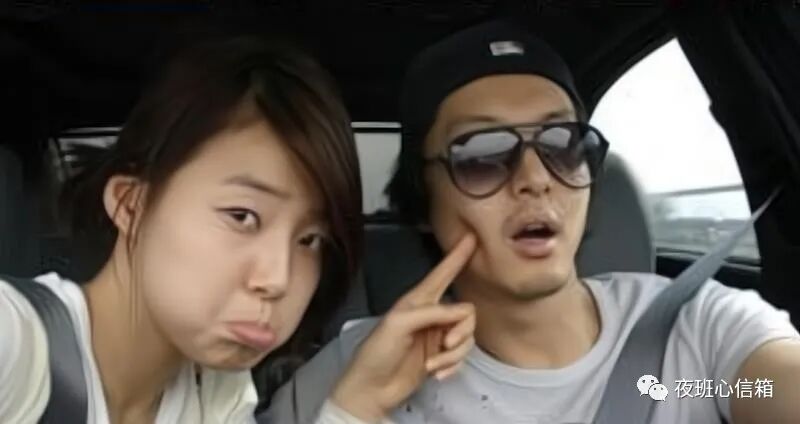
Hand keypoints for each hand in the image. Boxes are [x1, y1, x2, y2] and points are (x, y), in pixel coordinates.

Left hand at [330, 234, 477, 421]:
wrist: (370, 390)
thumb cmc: (375, 353)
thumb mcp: (398, 324)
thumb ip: (431, 312)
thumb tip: (460, 313)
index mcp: (417, 300)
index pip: (442, 274)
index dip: (457, 257)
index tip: (471, 238)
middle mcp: (430, 315)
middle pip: (466, 312)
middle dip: (461, 331)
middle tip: (445, 344)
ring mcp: (437, 337)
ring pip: (467, 337)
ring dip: (454, 355)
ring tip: (432, 365)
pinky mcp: (440, 358)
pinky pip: (462, 357)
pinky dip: (452, 367)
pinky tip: (435, 373)